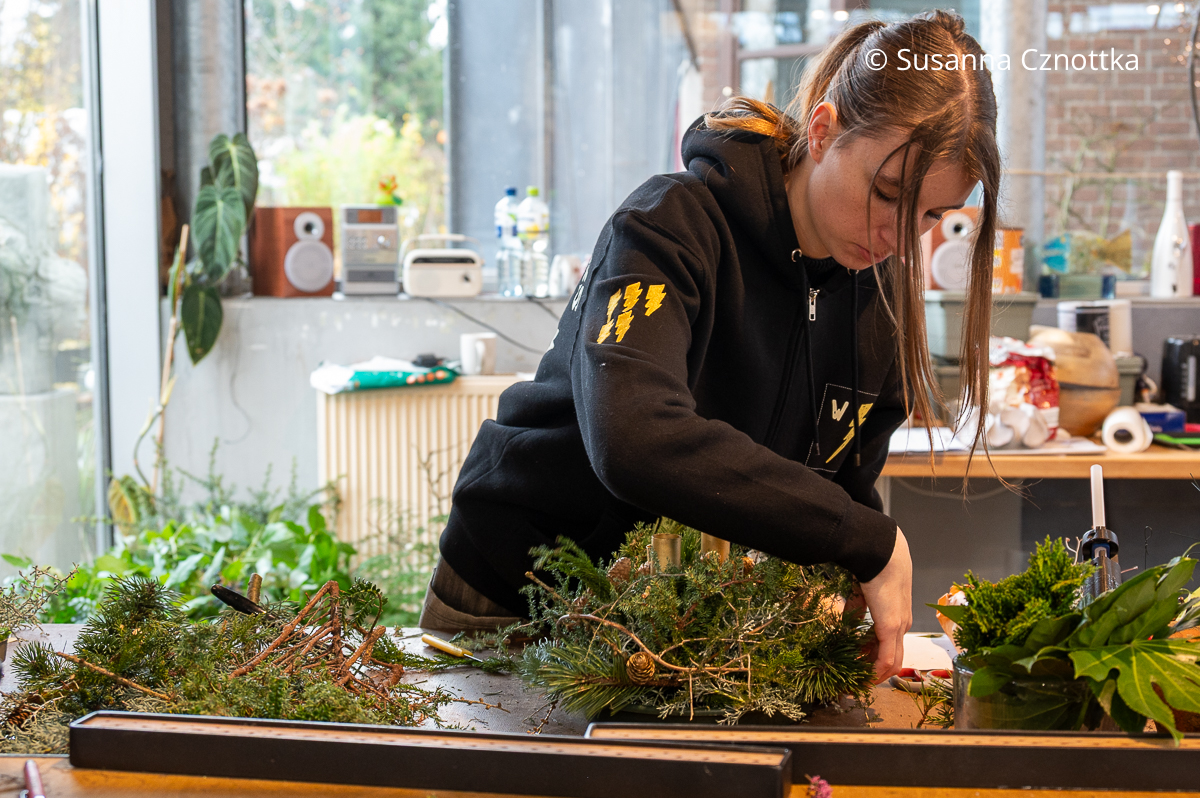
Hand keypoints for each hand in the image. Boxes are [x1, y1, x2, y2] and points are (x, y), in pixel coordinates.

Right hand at [858, 527, 911, 683]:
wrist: (881, 551)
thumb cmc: (873, 564)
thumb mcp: (863, 591)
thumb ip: (856, 608)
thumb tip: (845, 622)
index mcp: (897, 613)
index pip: (890, 644)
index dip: (875, 656)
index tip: (860, 664)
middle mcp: (902, 623)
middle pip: (893, 657)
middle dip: (876, 671)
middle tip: (859, 681)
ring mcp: (899, 627)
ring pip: (892, 662)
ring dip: (876, 674)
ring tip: (859, 682)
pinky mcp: (891, 628)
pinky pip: (886, 659)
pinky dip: (876, 672)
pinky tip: (864, 679)